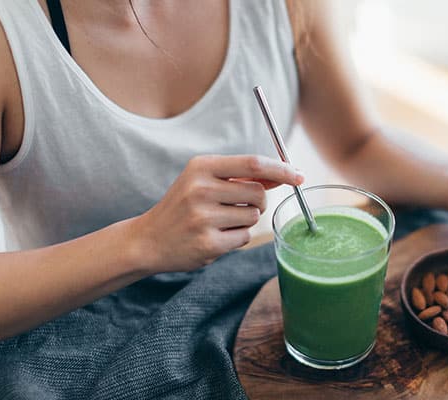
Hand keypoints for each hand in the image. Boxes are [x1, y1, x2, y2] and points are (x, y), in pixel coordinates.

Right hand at [131, 155, 302, 271]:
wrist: (149, 239)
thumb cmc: (184, 206)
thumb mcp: (205, 181)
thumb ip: (243, 176)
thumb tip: (285, 173)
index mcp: (201, 166)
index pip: (253, 163)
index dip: (281, 169)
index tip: (299, 175)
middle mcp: (201, 189)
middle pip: (258, 193)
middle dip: (258, 201)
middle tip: (238, 206)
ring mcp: (203, 218)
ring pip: (253, 217)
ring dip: (245, 221)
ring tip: (218, 222)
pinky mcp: (208, 243)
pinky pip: (244, 238)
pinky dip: (237, 238)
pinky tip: (214, 237)